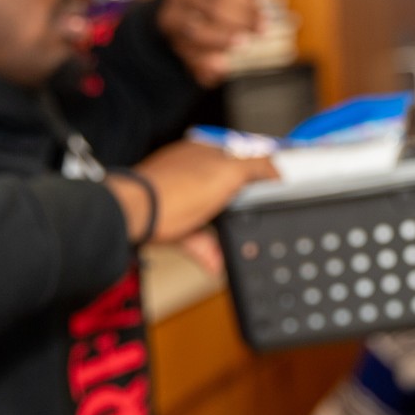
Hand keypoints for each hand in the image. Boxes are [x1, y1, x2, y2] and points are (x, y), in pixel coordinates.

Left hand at [106, 140, 275, 244]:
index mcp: (202, 153)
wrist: (137, 217)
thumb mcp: (229, 172)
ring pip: (209, 219)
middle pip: (224, 193)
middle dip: (239, 213)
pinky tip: (216, 262)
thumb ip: (257, 166)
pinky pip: (194, 238)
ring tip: (233, 250)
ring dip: (224, 237)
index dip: (254, 176)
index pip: (236, 159)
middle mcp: (187, 173)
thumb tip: (276, 169)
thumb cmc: (175, 189)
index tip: (268, 190)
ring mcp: (176, 198)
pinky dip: (206, 251)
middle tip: (251, 224)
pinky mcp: (167, 223)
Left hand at [155, 0, 263, 86]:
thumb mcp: (196, 61)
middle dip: (240, 17)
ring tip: (263, 16)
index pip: (193, 27)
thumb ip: (206, 67)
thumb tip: (222, 65)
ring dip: (247, 1)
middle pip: (211, 2)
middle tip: (261, 30)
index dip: (219, 36)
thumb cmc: (195, 41)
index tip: (243, 44)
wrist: (185, 12)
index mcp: (170, 20)